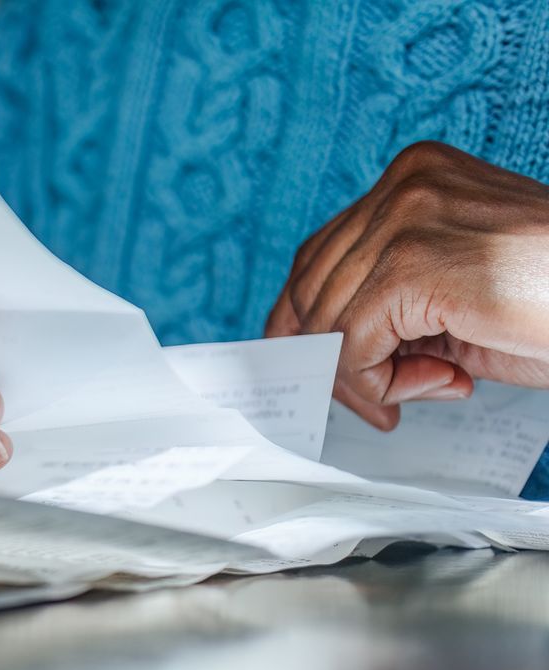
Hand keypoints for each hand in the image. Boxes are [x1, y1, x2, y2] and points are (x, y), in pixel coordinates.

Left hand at [266, 141, 548, 428]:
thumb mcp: (456, 294)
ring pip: (327, 321)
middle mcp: (404, 185)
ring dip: (366, 377)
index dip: (307, 320)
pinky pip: (352, 344)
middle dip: (334, 357)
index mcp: (414, 178)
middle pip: (310, 287)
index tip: (326, 369)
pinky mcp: (415, 265)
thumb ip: (390, 303)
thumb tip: (322, 348)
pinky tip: (438, 386)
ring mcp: (407, 218)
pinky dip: (378, 382)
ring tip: (428, 386)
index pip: (320, 254)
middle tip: (381, 397)